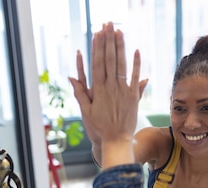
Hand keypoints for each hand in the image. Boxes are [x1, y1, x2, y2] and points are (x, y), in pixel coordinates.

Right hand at [70, 23, 147, 167]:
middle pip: (109, 60)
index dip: (97, 48)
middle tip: (108, 25)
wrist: (115, 141)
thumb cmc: (99, 128)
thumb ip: (80, 93)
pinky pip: (134, 78)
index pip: (97, 64)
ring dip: (120, 47)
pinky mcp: (133, 98)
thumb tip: (71, 77)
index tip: (97, 34)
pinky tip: (136, 51)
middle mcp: (110, 89)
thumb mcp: (86, 111)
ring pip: (121, 65)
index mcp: (98, 91)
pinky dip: (136, 65)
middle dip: (108, 41)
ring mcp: (122, 92)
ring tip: (119, 32)